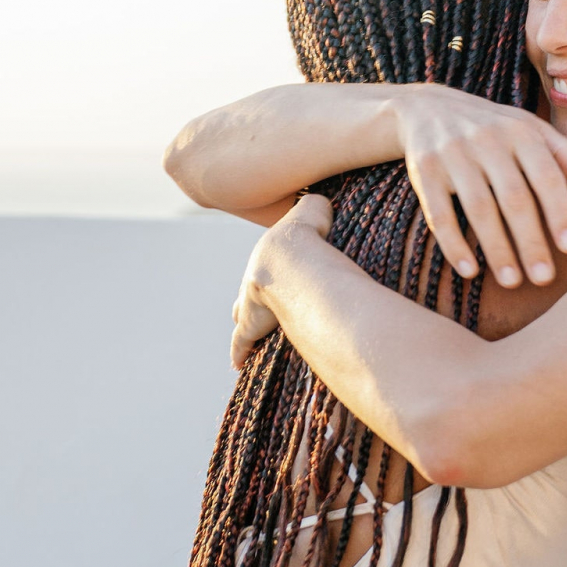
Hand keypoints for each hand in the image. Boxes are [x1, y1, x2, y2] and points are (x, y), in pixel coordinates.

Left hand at [231, 192, 333, 367]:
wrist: (291, 258)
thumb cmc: (309, 237)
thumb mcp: (317, 214)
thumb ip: (320, 208)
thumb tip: (328, 203)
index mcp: (270, 257)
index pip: (268, 264)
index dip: (271, 273)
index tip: (273, 281)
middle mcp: (255, 279)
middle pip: (249, 290)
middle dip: (252, 301)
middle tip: (260, 309)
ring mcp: (250, 303)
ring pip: (244, 317)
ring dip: (249, 326)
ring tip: (255, 337)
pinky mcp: (251, 325)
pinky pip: (241, 341)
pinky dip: (240, 351)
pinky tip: (238, 362)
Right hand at [394, 87, 566, 287]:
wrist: (426, 108)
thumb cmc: (493, 128)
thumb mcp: (528, 128)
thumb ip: (562, 152)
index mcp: (520, 132)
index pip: (547, 176)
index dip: (560, 212)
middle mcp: (487, 140)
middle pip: (514, 198)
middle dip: (531, 240)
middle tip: (545, 278)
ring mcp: (453, 155)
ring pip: (479, 208)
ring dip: (497, 249)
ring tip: (513, 282)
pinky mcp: (424, 170)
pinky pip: (439, 214)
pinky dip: (454, 244)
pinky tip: (470, 272)